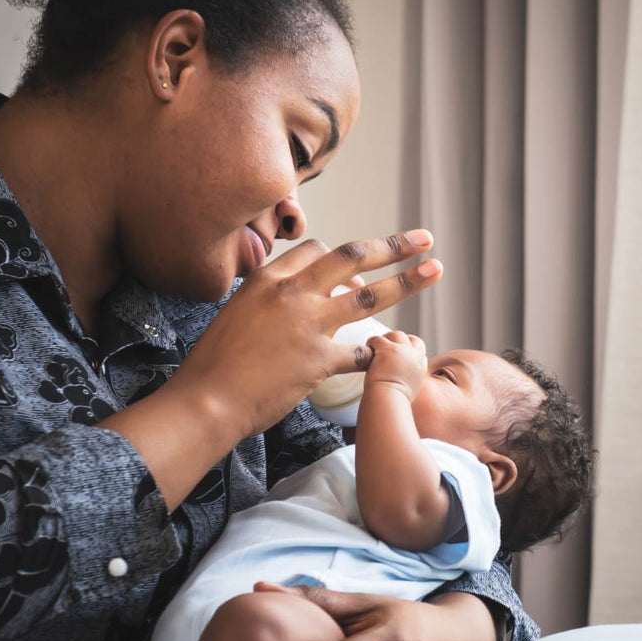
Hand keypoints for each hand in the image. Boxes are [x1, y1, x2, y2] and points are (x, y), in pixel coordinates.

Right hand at [164, 232, 442, 439]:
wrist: (206, 400)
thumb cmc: (216, 362)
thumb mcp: (238, 312)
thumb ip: (271, 296)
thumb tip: (299, 295)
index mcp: (269, 277)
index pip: (319, 249)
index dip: (346, 256)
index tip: (363, 267)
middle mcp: (292, 292)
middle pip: (353, 256)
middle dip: (394, 246)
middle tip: (424, 240)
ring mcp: (308, 325)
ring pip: (370, 296)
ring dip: (408, 281)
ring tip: (435, 270)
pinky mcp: (319, 360)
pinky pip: (362, 352)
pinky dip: (379, 353)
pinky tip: (389, 355)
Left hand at [362, 331, 426, 401]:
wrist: (388, 402)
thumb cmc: (394, 402)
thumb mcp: (409, 391)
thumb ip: (407, 380)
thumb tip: (399, 381)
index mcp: (420, 368)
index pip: (420, 351)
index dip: (410, 350)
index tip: (400, 355)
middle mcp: (414, 358)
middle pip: (411, 339)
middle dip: (399, 341)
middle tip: (386, 348)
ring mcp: (402, 351)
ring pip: (396, 334)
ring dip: (386, 339)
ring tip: (376, 347)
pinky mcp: (387, 349)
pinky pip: (378, 339)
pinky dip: (372, 342)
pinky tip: (368, 348)